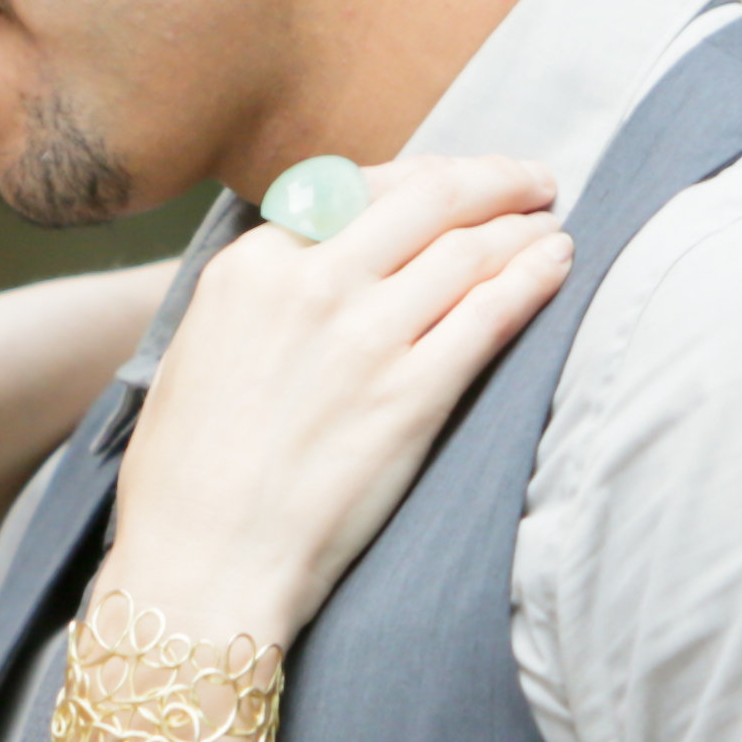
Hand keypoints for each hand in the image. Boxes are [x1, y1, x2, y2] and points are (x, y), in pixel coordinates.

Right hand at [110, 153, 570, 636]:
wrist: (200, 563)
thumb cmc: (185, 478)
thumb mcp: (200, 352)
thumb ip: (262, 297)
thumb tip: (316, 268)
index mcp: (251, 266)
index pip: (358, 189)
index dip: (422, 178)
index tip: (455, 182)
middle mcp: (310, 284)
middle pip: (427, 199)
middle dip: (492, 180)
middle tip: (531, 181)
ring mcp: (365, 337)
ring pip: (468, 249)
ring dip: (522, 228)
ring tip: (551, 226)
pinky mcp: (411, 395)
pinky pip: (490, 312)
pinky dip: (533, 277)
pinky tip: (557, 264)